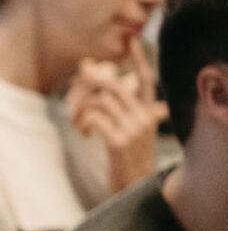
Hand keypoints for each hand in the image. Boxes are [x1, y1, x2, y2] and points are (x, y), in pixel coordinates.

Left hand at [65, 39, 163, 189]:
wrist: (135, 190)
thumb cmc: (129, 160)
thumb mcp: (129, 132)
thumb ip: (117, 108)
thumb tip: (97, 77)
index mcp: (150, 115)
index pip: (147, 81)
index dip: (140, 60)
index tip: (133, 40)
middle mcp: (146, 119)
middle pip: (114, 86)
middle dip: (89, 82)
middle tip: (74, 85)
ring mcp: (134, 130)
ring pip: (101, 101)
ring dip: (81, 108)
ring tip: (78, 121)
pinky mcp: (120, 142)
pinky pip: (95, 118)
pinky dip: (84, 122)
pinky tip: (85, 133)